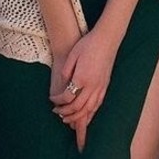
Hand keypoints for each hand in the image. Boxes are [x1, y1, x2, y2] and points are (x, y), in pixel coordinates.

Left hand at [51, 29, 116, 150]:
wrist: (107, 39)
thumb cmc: (88, 44)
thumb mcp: (72, 55)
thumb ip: (66, 72)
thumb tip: (63, 85)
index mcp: (82, 78)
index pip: (67, 97)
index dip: (58, 101)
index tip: (52, 99)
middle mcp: (92, 86)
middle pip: (77, 107)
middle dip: (65, 112)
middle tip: (56, 112)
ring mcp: (100, 87)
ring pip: (88, 109)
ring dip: (77, 117)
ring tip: (68, 119)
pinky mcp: (105, 86)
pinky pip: (97, 105)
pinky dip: (90, 113)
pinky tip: (84, 115)